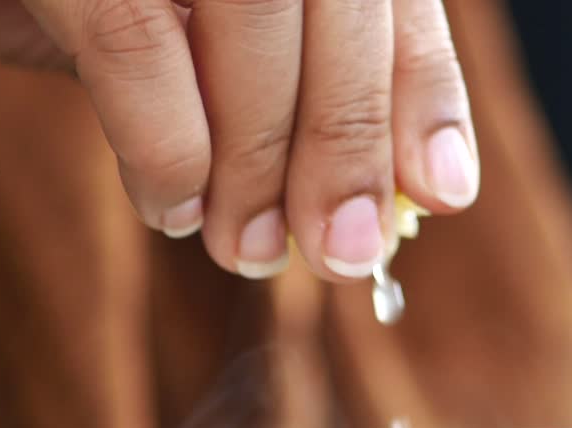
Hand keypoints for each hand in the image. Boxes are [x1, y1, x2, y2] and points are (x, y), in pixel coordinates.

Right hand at [0, 0, 480, 282]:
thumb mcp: (149, 19)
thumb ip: (238, 78)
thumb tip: (349, 186)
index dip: (417, 85)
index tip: (439, 191)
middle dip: (345, 143)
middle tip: (339, 259)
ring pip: (249, 9)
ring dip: (263, 154)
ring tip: (244, 247)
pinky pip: (132, 35)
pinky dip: (164, 138)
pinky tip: (170, 205)